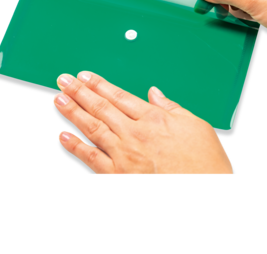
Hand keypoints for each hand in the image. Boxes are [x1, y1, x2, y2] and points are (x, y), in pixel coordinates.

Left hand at [53, 72, 232, 174]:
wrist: (207, 191)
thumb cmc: (205, 164)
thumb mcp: (197, 126)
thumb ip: (172, 107)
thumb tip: (155, 93)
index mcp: (154, 119)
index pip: (119, 96)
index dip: (99, 84)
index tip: (84, 76)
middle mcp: (135, 134)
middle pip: (101, 107)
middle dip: (79, 92)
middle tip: (63, 80)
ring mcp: (124, 155)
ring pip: (92, 128)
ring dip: (72, 111)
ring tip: (58, 99)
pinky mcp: (118, 176)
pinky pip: (91, 159)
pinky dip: (75, 147)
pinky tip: (63, 136)